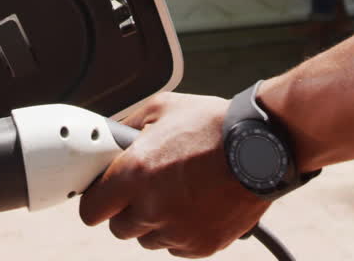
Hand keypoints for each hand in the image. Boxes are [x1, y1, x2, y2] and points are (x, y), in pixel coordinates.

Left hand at [79, 93, 269, 257]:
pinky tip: (197, 203)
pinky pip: (178, 246)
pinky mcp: (203, 244)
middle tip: (145, 189)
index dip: (97, 201)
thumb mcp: (160, 109)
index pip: (91, 211)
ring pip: (149, 239)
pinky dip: (183, 230)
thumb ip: (126, 129)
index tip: (104, 195)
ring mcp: (179, 230)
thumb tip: (108, 140)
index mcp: (135, 174)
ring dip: (156, 221)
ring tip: (178, 191)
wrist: (262, 146)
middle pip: (120, 229)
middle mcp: (153, 207)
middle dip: (127, 210)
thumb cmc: (212, 124)